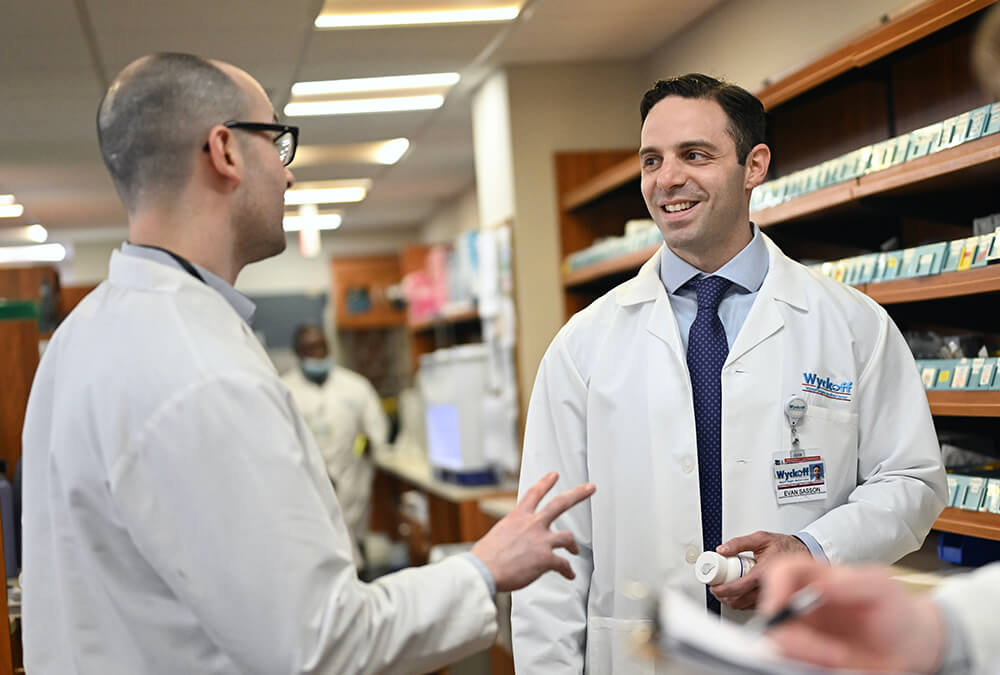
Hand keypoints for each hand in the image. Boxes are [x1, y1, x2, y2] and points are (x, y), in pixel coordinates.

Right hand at [471, 472, 594, 592]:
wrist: (484, 571)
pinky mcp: (545, 559)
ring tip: (575, 550)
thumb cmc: (485, 558)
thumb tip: (513, 543)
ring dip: (573, 545)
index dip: (545, 483)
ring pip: (567, 537)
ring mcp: (541, 540)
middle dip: (578, 494)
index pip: (534, 493)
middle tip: (590, 488)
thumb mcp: (497, 535)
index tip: (554, 475)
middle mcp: (532, 524)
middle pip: (560, 504)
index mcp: (517, 517)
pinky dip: (568, 571)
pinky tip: (570, 575)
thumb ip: (511, 535)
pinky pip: (563, 564)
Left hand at [709, 531, 807, 609]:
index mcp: (764, 572)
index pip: (739, 587)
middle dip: (724, 597)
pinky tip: (737, 595)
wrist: (802, 553)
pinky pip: (754, 606)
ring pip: (746, 606)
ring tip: (723, 593)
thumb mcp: (760, 538)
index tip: (714, 588)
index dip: (723, 590)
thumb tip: (722, 550)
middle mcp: (768, 586)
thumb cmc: (783, 546)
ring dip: (732, 602)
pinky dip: (743, 603)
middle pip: (740, 601)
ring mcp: (771, 594)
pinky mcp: (773, 598)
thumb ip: (739, 543)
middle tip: (716, 590)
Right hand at [757, 556, 945, 671]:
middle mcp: (805, 606)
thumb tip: (822, 583)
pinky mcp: (812, 658)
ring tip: (841, 661)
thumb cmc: (898, 610)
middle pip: (775, 616)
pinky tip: (838, 667)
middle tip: (830, 654)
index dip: (774, 588)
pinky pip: (796, 662)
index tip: (779, 609)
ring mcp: (807, 633)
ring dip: (805, 656)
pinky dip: (810, 667)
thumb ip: (855, 581)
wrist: (914, 647)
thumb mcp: (883, 588)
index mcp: (817, 579)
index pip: (782, 573)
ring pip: (782, 644)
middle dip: (794, 638)